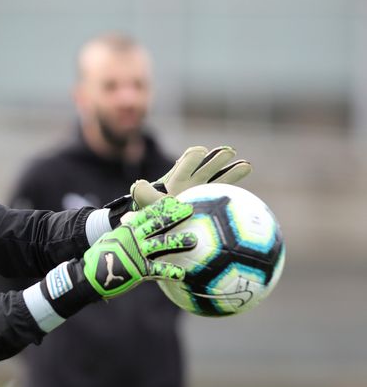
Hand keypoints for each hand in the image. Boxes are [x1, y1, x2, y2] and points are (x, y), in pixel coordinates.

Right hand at [27, 196, 196, 330]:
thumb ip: (126, 234)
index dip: (161, 206)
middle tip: (190, 209)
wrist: (87, 276)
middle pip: (156, 224)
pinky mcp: (138, 270)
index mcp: (125, 229)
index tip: (175, 200)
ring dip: (179, 241)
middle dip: (174, 216)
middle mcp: (132, 238)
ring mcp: (135, 253)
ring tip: (195, 240)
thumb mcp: (111, 241)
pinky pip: (158, 271)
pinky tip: (183, 274)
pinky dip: (171, 272)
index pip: (146, 214)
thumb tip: (133, 225)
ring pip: (161, 244)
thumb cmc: (99, 259)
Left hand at [131, 145, 251, 207]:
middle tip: (228, 153)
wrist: (165, 234)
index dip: (192, 158)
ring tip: (245, 165)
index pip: (185, 164)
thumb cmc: (157, 217)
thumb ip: (143, 193)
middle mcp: (192, 183)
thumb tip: (138, 184)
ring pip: (219, 178)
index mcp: (177, 180)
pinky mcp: (213, 202)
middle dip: (216, 160)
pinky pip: (225, 191)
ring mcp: (204, 192)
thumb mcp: (149, 204)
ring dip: (231, 171)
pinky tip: (248, 180)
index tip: (200, 153)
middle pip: (206, 168)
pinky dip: (236, 187)